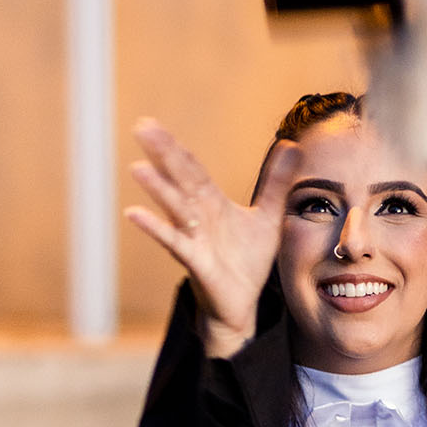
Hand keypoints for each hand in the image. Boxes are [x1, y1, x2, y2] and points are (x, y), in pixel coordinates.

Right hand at [124, 119, 299, 357]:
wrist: (243, 302)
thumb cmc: (247, 259)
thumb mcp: (269, 215)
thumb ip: (278, 181)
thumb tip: (292, 144)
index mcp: (212, 203)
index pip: (191, 169)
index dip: (174, 147)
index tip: (151, 124)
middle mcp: (198, 217)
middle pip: (180, 179)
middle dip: (163, 154)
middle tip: (142, 128)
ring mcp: (194, 238)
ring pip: (175, 208)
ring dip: (158, 188)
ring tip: (139, 168)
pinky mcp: (196, 261)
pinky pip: (174, 242)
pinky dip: (156, 228)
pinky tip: (134, 213)